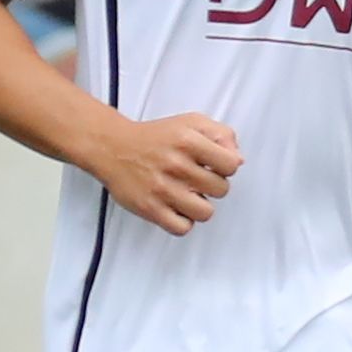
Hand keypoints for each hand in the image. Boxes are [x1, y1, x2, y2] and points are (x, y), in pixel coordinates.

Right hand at [92, 110, 242, 234]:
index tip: (213, 166)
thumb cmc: (155, 138)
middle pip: (221, 190)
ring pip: (205, 212)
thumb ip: (221, 135)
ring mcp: (163, 189)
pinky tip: (176, 208)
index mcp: (188, 141)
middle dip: (212, 185)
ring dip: (199, 205)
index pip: (231, 165)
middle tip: (196, 179)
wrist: (113, 148)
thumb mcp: (191, 123)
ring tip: (187, 195)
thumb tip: (238, 160)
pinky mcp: (151, 209)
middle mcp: (176, 165)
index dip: (225, 167)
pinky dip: (183, 221)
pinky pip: (183, 228)